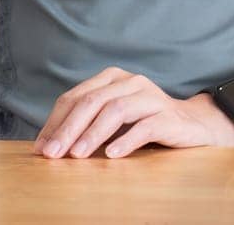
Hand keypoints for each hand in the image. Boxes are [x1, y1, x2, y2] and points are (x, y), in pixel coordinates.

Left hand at [33, 67, 233, 158]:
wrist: (192, 126)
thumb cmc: (144, 123)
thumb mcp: (113, 119)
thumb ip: (86, 123)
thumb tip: (48, 145)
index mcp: (110, 78)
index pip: (75, 97)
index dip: (55, 122)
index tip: (41, 147)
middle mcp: (129, 81)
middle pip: (91, 102)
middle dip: (68, 129)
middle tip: (53, 153)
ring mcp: (150, 96)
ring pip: (115, 111)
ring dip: (93, 135)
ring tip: (77, 155)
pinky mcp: (167, 115)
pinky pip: (144, 127)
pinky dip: (126, 141)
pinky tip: (112, 155)